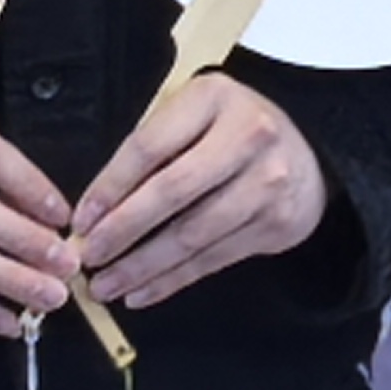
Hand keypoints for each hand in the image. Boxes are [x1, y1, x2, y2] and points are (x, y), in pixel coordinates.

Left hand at [72, 75, 326, 308]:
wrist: (308, 150)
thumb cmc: (231, 129)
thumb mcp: (194, 112)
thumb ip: (153, 145)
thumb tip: (98, 207)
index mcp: (213, 98)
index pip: (149, 146)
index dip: (110, 186)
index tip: (82, 218)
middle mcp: (246, 137)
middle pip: (171, 193)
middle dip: (122, 231)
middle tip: (88, 257)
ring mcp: (266, 184)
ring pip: (192, 235)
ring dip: (142, 266)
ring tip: (106, 284)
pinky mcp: (276, 225)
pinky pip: (213, 260)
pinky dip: (172, 280)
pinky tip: (142, 291)